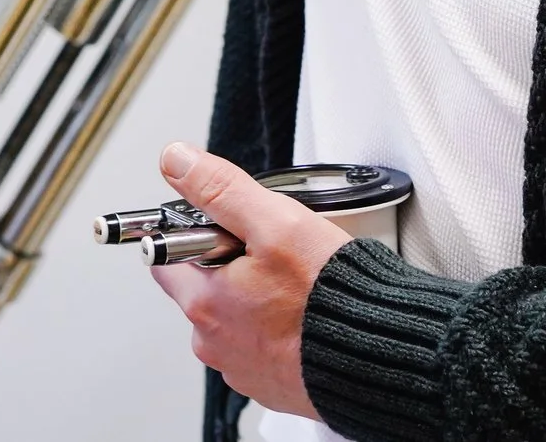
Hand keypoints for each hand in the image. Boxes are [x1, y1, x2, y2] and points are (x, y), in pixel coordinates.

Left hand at [148, 142, 351, 420]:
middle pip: (202, 289)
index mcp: (204, 304)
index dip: (195, 233)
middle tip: (273, 253)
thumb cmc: (329, 297)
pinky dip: (278, 332)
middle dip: (229, 267)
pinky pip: (262, 347)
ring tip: (297, 286)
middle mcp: (213, 343)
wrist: (379, 357)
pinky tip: (306, 317)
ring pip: (234, 318)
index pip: (166, 258)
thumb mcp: (276, 223)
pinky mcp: (271, 385)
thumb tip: (177, 160)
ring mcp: (242, 369)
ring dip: (255, 301)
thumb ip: (221, 189)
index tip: (225, 227)